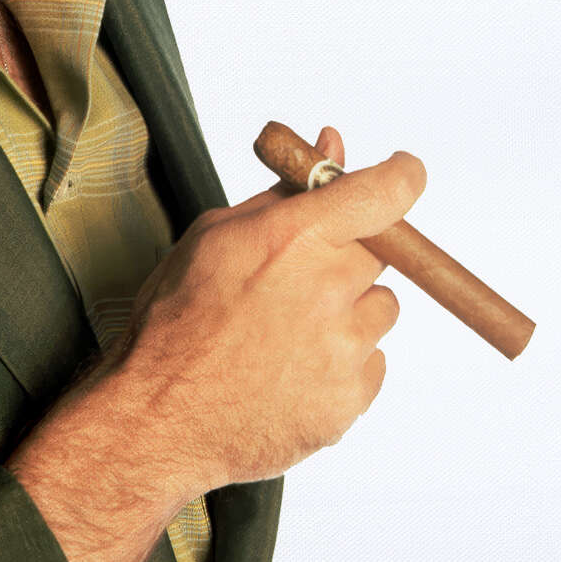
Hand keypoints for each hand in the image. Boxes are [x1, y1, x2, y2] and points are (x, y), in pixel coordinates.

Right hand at [7, 126, 422, 561]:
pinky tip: (289, 369)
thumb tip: (331, 144)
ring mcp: (343, 350)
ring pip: (379, 311)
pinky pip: (371, 366)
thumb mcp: (215, 236)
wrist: (159, 416)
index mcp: (294, 238)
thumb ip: (286, 192)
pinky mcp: (349, 400)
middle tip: (294, 281)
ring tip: (285, 333)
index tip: (400, 174)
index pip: (385, 191)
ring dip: (347, 315)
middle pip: (381, 254)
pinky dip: (341, 365)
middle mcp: (328, 289)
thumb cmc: (176, 323)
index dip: (400, 177)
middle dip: (345, 260)